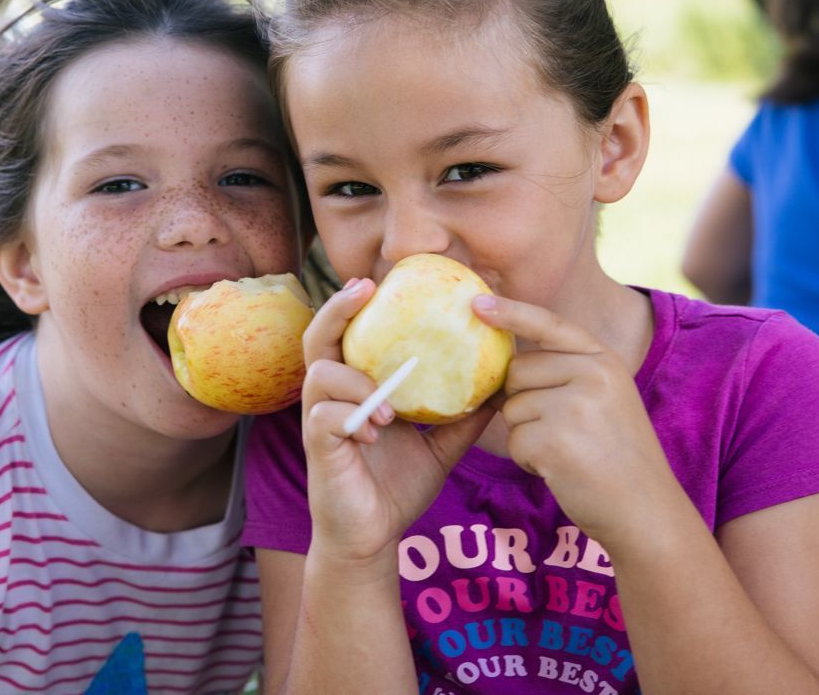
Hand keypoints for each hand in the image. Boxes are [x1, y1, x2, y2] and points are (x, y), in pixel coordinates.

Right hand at [301, 279, 494, 564]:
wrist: (371, 537)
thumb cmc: (396, 488)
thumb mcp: (439, 449)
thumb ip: (461, 419)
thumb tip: (501, 389)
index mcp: (355, 388)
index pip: (348, 336)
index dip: (354, 305)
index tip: (377, 281)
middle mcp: (331, 397)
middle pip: (318, 338)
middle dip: (337, 309)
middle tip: (364, 289)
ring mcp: (319, 420)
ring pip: (320, 374)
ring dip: (357, 381)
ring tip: (391, 408)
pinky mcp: (316, 447)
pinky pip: (324, 416)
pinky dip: (353, 416)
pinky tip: (378, 433)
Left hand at [472, 294, 683, 548]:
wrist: (644, 510)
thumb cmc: (617, 456)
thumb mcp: (606, 398)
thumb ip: (567, 373)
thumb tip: (506, 363)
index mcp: (604, 360)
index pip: (549, 324)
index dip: (511, 312)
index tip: (476, 303)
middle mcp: (592, 375)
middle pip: (517, 372)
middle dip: (522, 401)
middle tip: (559, 431)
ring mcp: (574, 407)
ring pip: (512, 409)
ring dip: (526, 435)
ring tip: (567, 452)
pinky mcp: (554, 441)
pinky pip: (514, 441)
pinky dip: (528, 460)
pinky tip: (560, 469)